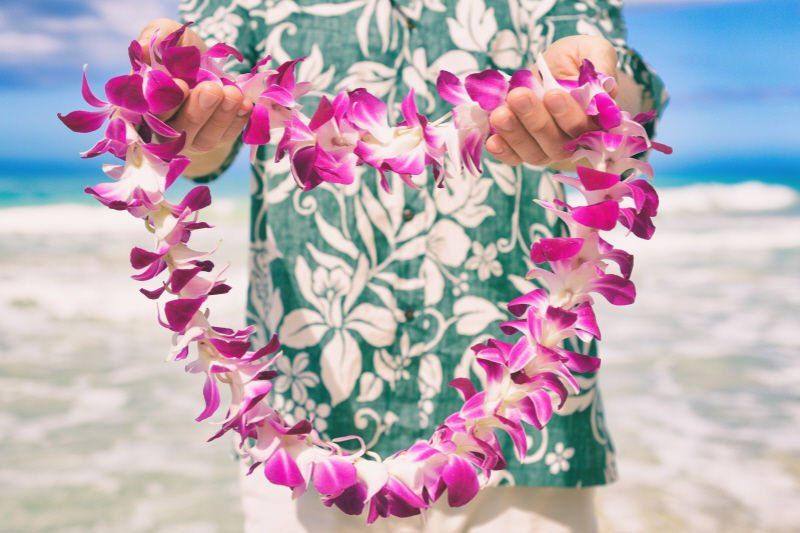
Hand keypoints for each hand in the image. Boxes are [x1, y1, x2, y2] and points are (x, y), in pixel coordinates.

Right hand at [138, 19, 252, 156]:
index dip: (165, 102)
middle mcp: (162, 128)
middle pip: (176, 132)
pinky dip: (237, 122)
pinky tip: (245, 104)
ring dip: (221, 117)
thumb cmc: (181, 49)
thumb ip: (156, 37)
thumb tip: (146, 47)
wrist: (206, 62)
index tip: (181, 84)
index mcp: (143, 104)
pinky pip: (226, 138)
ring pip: (203, 139)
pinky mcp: (215, 139)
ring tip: (233, 94)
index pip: (149, 113)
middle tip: (212, 89)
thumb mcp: (169, 34)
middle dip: (197, 111)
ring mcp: (190, 138)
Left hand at [485, 35, 617, 167]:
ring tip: (500, 114)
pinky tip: (492, 140)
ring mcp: (548, 148)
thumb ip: (600, 64)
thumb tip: (605, 87)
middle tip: (519, 96)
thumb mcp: (591, 50)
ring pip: (535, 152)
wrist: (551, 69)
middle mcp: (575, 141)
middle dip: (536, 121)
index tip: (552, 94)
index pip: (587, 127)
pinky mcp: (524, 150)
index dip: (570, 115)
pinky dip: (503, 152)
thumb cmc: (574, 60)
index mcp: (599, 120)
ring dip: (516, 135)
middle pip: (558, 143)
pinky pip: (515, 158)